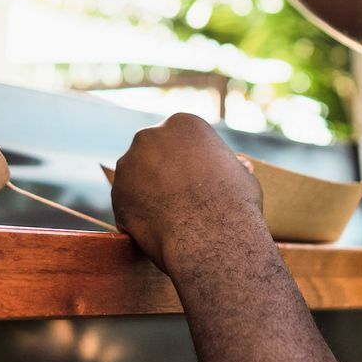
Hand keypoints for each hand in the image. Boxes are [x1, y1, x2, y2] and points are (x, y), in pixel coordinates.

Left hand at [111, 113, 265, 271]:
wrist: (213, 237)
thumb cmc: (235, 206)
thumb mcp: (244, 178)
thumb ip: (234, 169)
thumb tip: (241, 165)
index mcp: (182, 124)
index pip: (177, 141)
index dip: (186, 163)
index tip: (195, 182)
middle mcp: (149, 136)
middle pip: (151, 155)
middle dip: (160, 173)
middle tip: (178, 199)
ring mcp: (128, 164)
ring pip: (135, 179)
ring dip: (145, 194)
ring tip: (169, 218)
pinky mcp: (116, 195)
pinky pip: (126, 206)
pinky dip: (137, 217)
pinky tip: (158, 231)